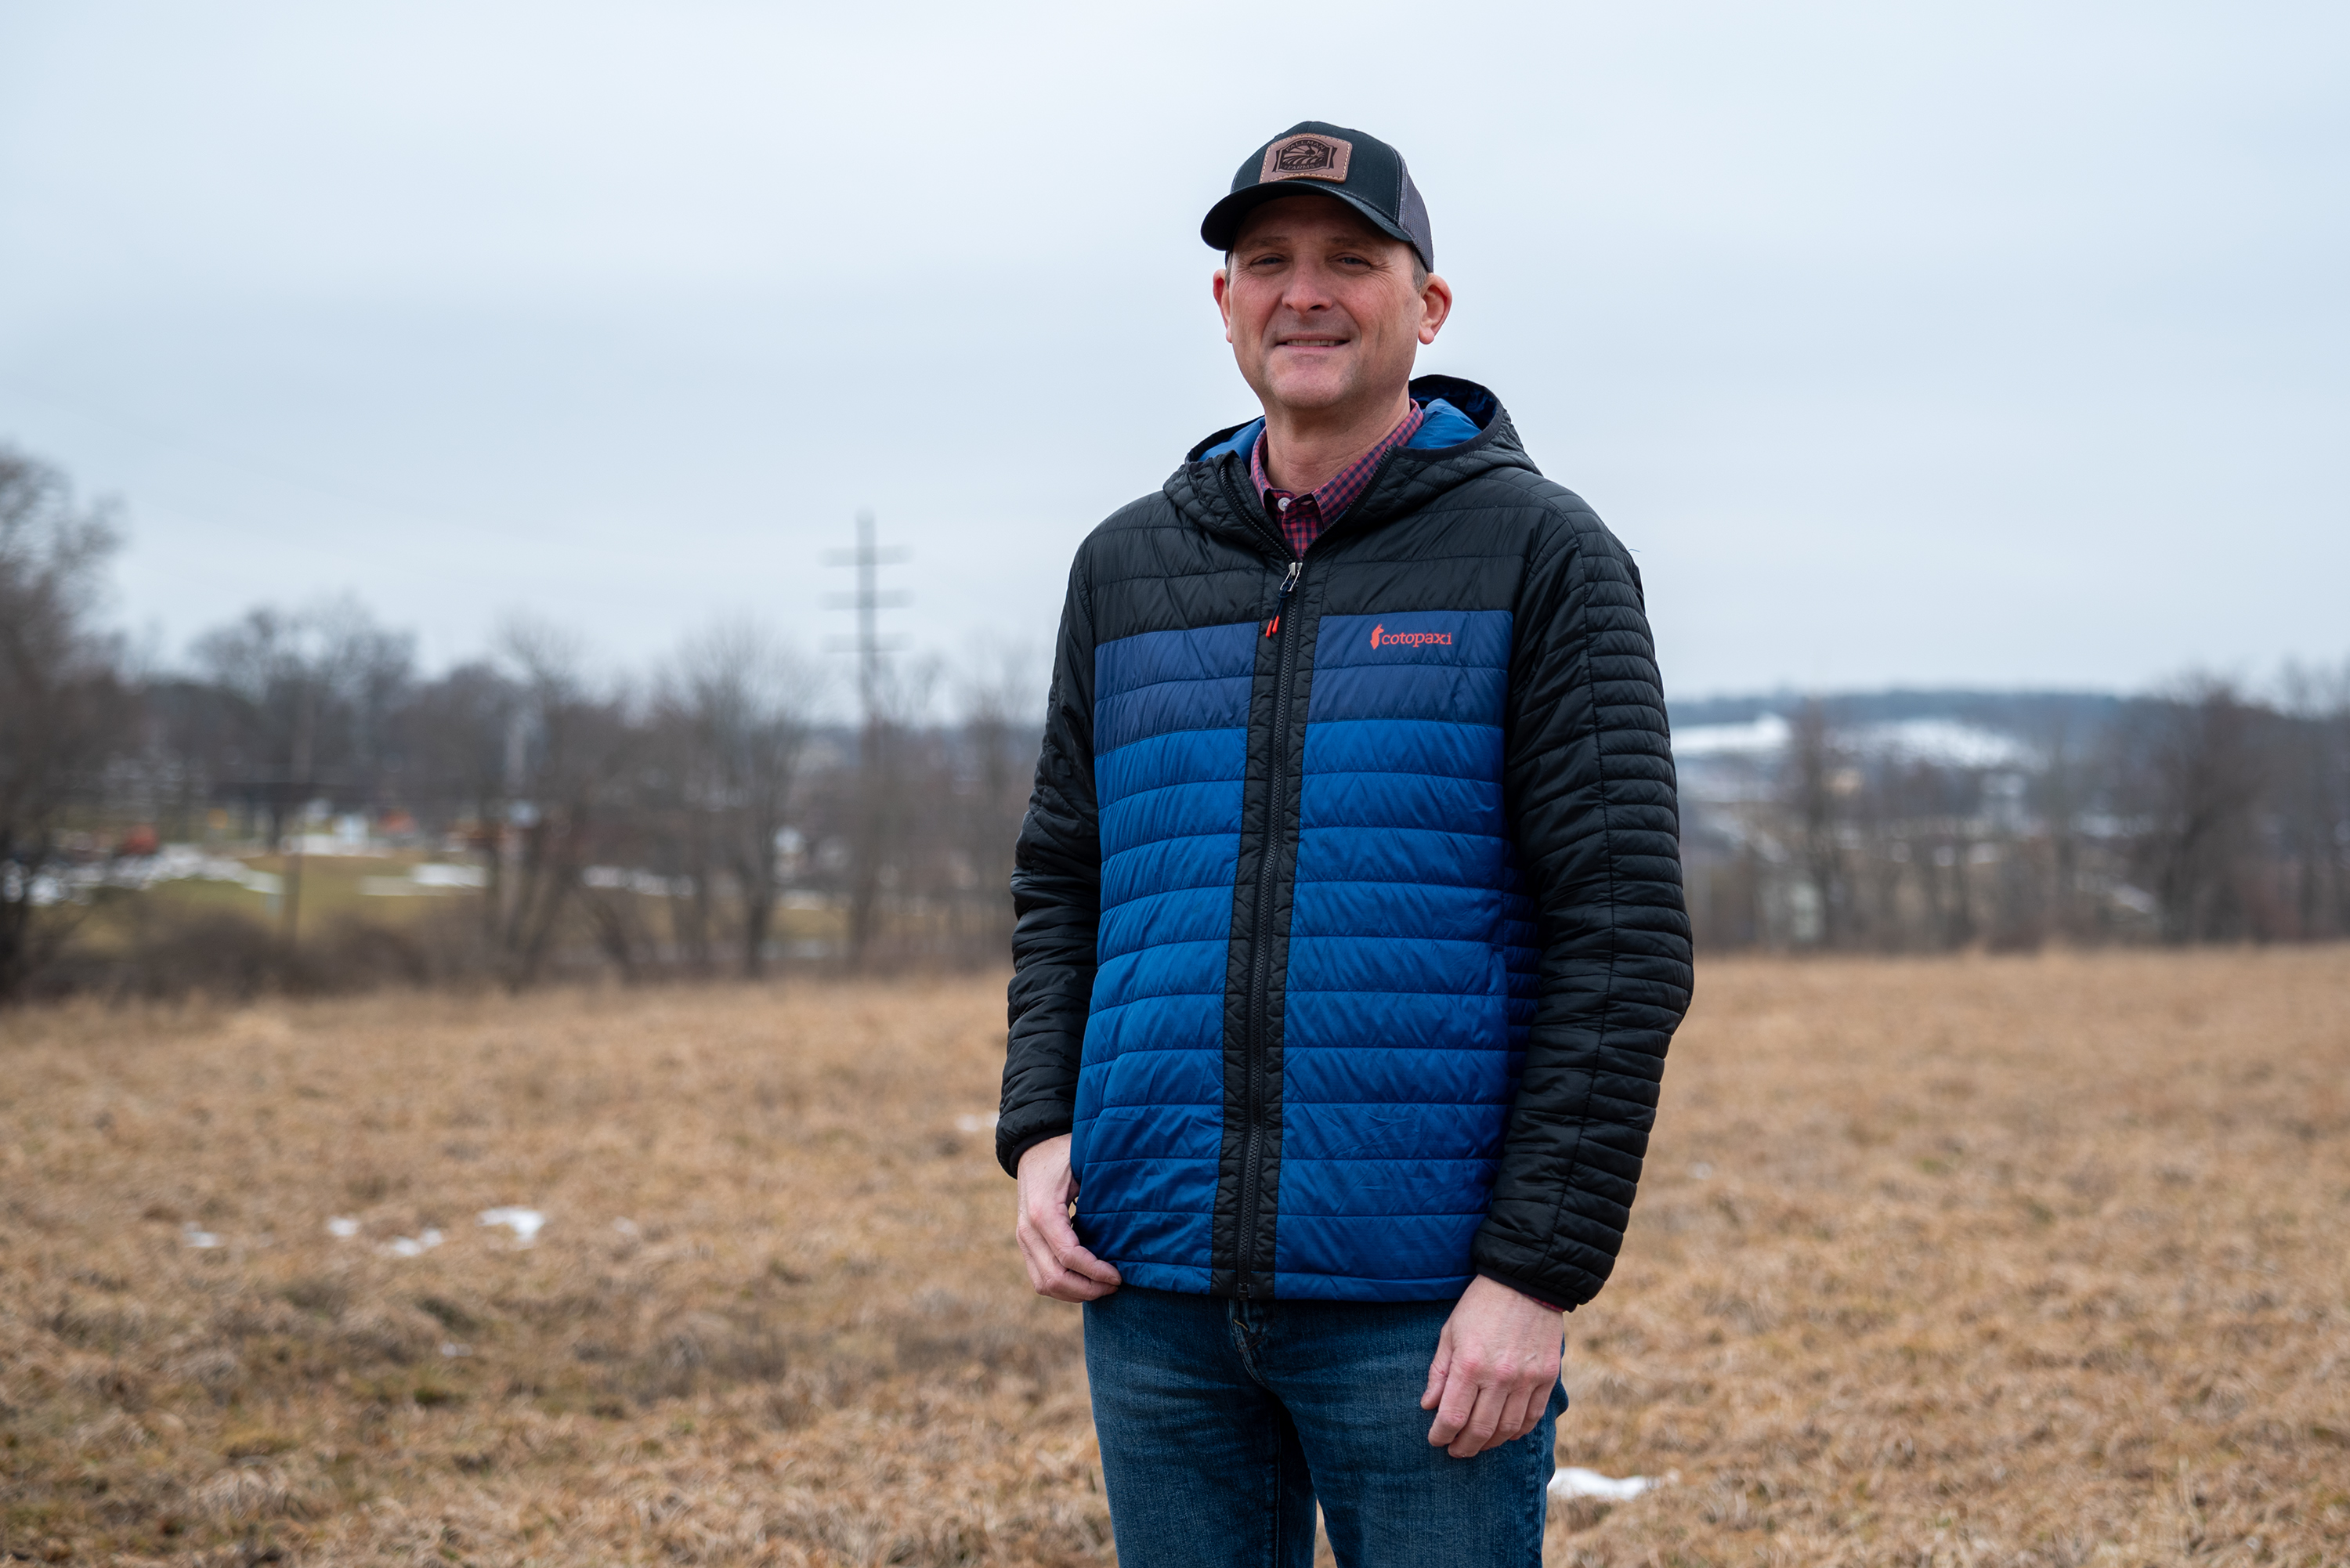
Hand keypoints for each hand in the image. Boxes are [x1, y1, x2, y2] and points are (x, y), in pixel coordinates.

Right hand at [1014, 1134, 1121, 1302]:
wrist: (1033, 1146)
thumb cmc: (1064, 1154)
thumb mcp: (1083, 1166)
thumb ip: (1101, 1192)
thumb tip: (1134, 1220)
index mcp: (1042, 1213)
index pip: (1069, 1256)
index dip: (1096, 1272)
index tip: (1119, 1275)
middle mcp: (1027, 1231)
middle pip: (1055, 1278)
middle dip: (1088, 1288)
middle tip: (1114, 1286)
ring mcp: (1023, 1240)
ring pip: (1044, 1284)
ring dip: (1075, 1292)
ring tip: (1102, 1287)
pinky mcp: (1025, 1244)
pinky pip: (1040, 1278)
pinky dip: (1063, 1287)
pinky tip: (1086, 1281)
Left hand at [1421, 1275, 1562, 1457]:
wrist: (1526, 1281)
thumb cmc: (1480, 1305)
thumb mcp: (1450, 1332)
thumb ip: (1440, 1372)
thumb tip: (1429, 1405)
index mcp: (1470, 1364)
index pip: (1453, 1417)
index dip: (1441, 1435)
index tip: (1436, 1440)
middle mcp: (1500, 1376)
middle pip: (1480, 1430)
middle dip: (1464, 1447)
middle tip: (1455, 1451)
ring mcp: (1527, 1379)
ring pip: (1508, 1429)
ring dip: (1490, 1443)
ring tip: (1478, 1444)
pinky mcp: (1546, 1377)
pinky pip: (1533, 1416)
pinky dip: (1518, 1431)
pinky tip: (1505, 1432)